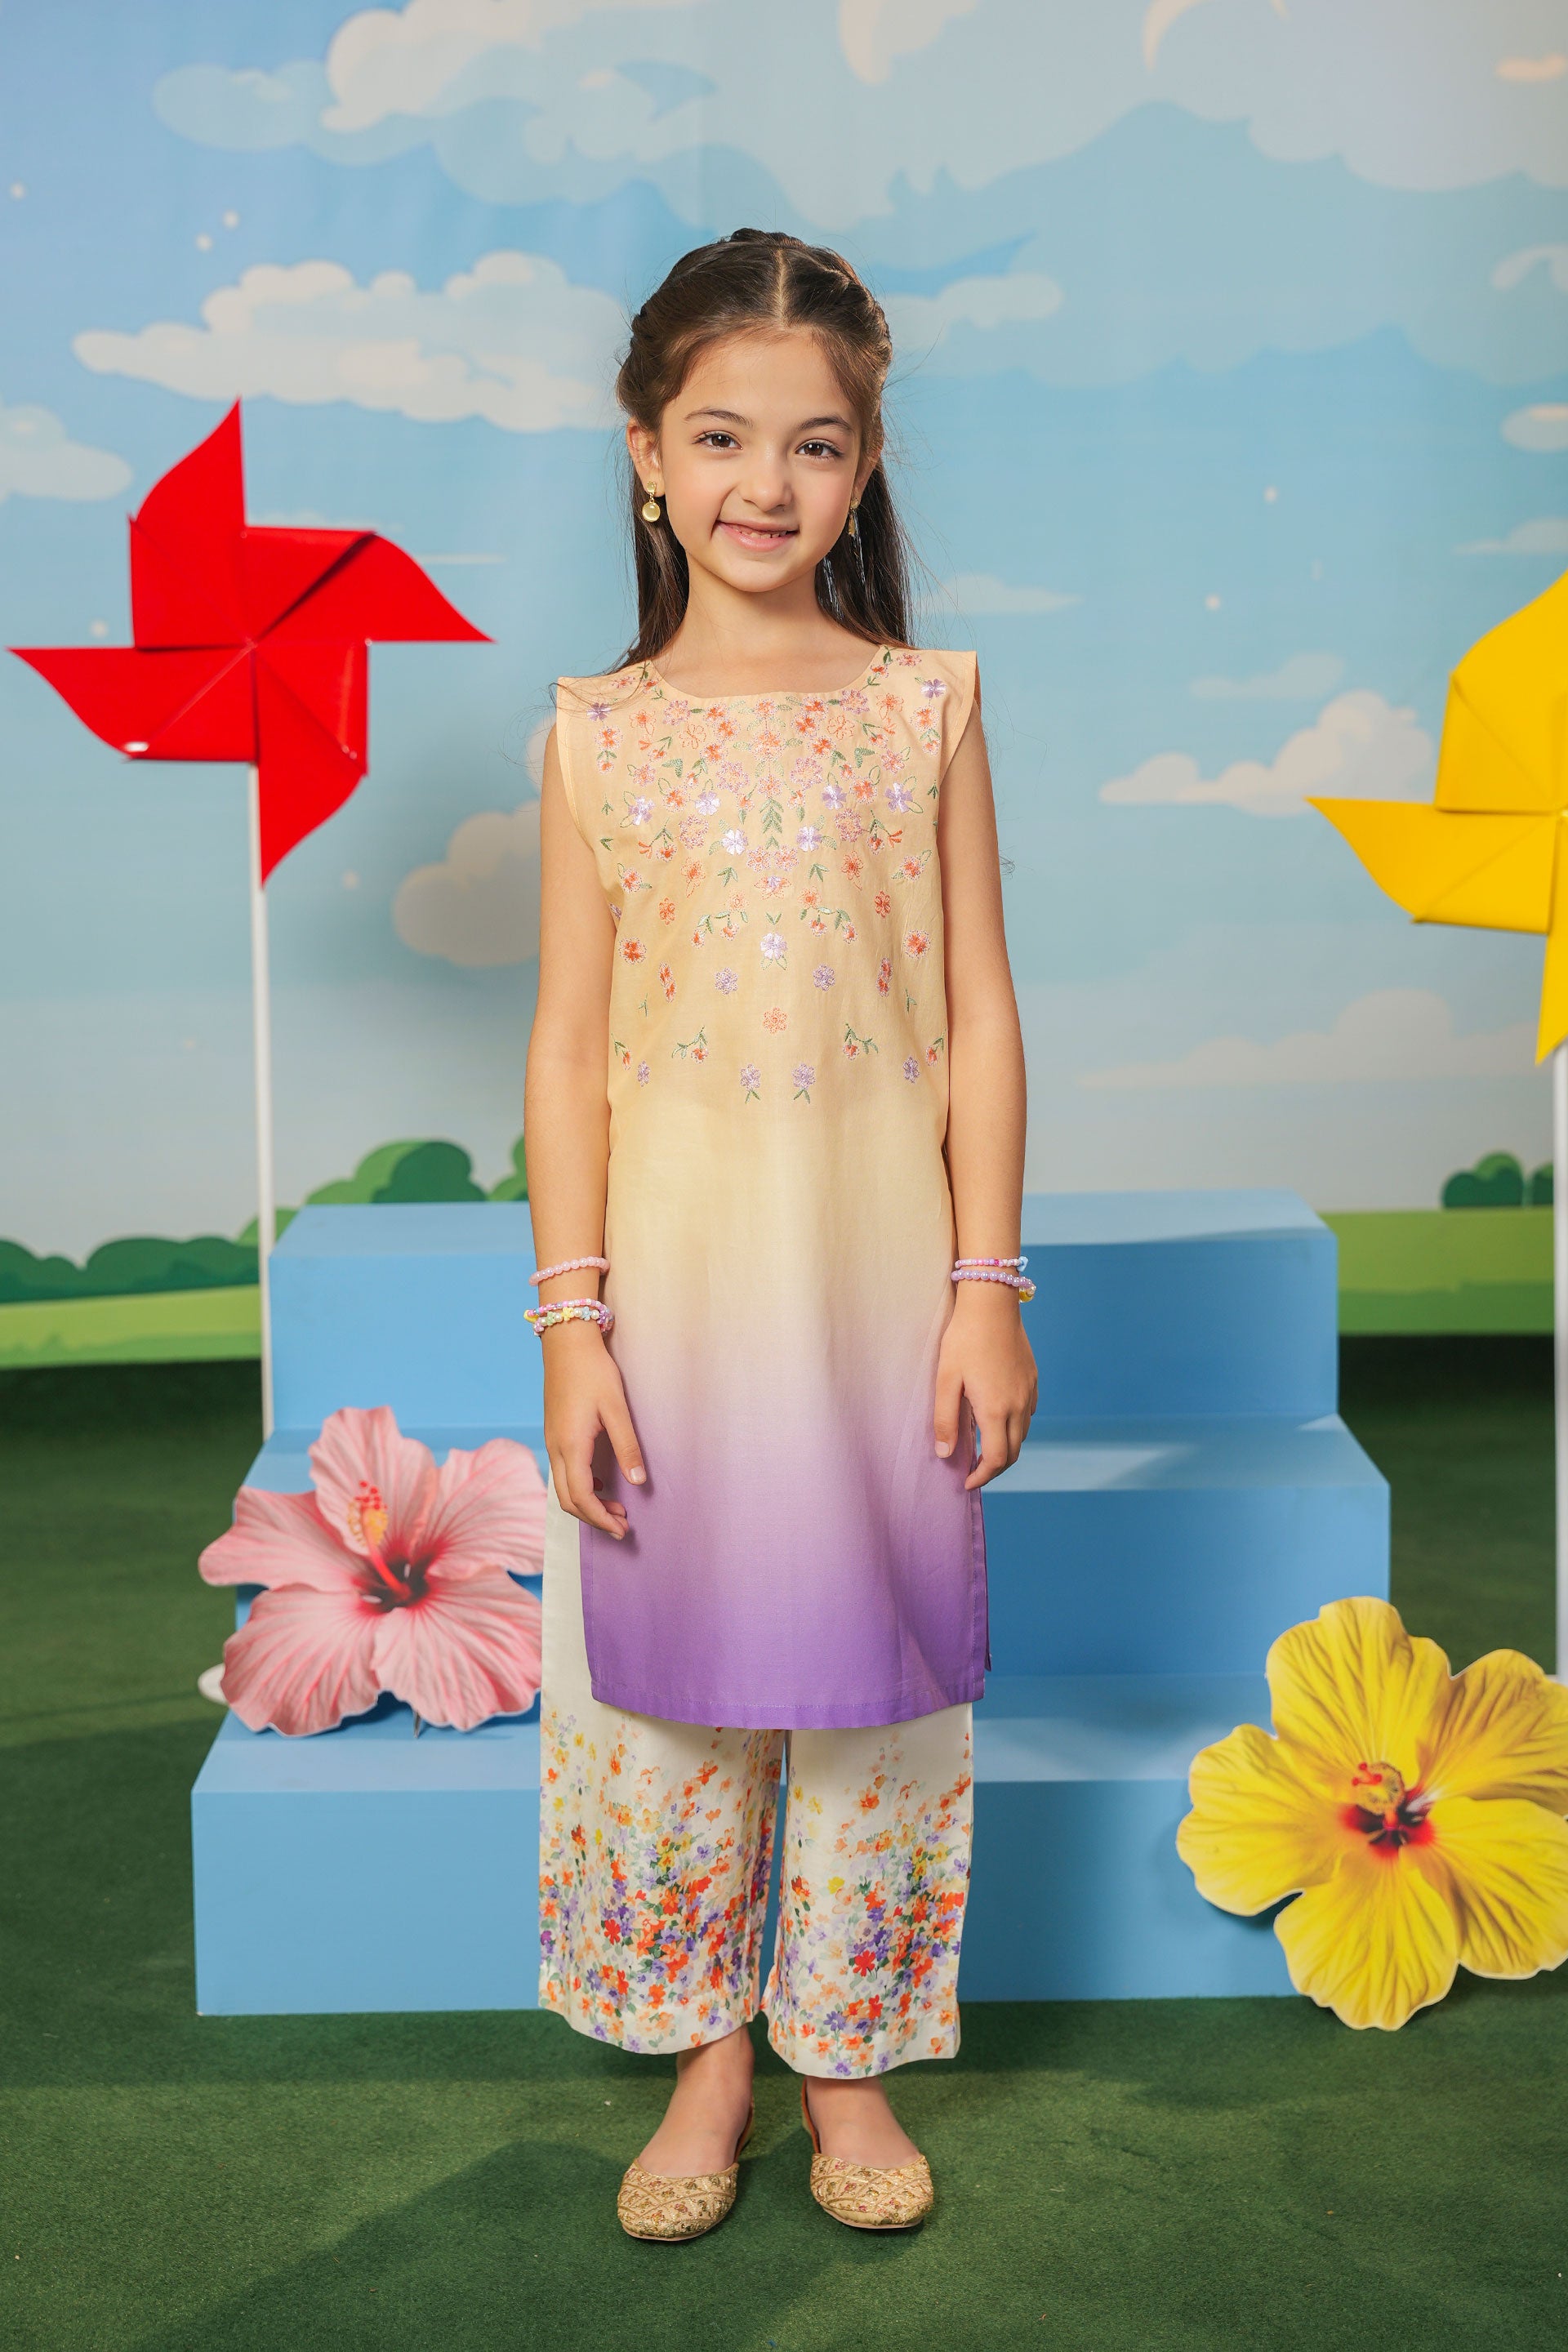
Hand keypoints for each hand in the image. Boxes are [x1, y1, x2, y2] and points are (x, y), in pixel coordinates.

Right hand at [542, 1322, 646, 1537]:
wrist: (567, 1342)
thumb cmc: (593, 1371)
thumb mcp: (616, 1408)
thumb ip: (627, 1446)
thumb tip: (638, 1481)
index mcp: (570, 1445)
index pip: (581, 1497)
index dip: (601, 1518)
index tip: (623, 1529)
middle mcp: (555, 1448)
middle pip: (568, 1499)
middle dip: (594, 1517)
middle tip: (623, 1525)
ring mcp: (552, 1441)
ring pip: (563, 1487)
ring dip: (587, 1503)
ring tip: (616, 1509)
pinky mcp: (555, 1433)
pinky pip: (562, 1472)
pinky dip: (580, 1486)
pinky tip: (601, 1484)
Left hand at [933, 1283, 1037, 1490]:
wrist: (992, 1304)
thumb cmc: (963, 1339)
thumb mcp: (946, 1380)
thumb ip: (945, 1420)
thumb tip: (945, 1454)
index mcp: (995, 1409)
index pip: (996, 1459)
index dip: (982, 1476)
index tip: (966, 1482)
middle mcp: (1018, 1405)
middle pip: (1013, 1453)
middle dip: (994, 1468)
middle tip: (973, 1471)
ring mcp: (1028, 1392)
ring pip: (1022, 1434)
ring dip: (1005, 1448)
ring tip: (983, 1448)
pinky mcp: (1032, 1380)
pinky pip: (1028, 1414)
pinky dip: (1015, 1428)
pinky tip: (998, 1419)